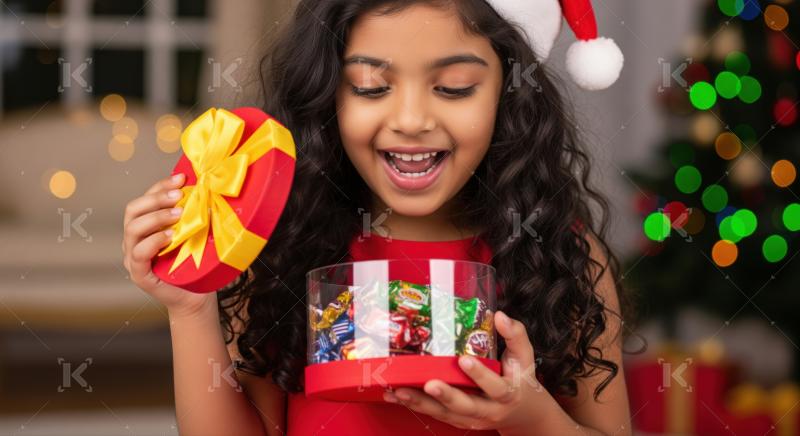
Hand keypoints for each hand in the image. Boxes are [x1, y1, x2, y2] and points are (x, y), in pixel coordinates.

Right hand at [122, 173, 214, 316]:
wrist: (197, 296)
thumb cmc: (195, 263)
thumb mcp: (193, 232)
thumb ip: (191, 213)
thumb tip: (205, 186)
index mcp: (144, 226)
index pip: (145, 199)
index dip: (160, 186)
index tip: (182, 177)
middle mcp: (134, 239)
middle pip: (133, 210)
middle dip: (156, 198)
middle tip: (180, 196)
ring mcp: (133, 257)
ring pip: (132, 229)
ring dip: (156, 217)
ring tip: (179, 215)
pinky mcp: (139, 274)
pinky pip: (139, 253)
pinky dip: (154, 241)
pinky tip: (170, 236)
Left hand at [384, 311, 557, 433]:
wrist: (522, 413)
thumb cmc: (520, 379)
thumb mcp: (524, 357)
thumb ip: (515, 334)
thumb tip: (499, 316)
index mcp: (507, 394)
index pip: (495, 386)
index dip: (480, 374)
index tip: (464, 360)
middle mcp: (488, 410)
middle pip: (466, 406)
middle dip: (446, 396)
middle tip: (429, 384)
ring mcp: (471, 418)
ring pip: (444, 413)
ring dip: (420, 403)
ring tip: (399, 391)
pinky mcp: (457, 421)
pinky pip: (434, 413)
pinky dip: (414, 404)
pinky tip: (394, 395)